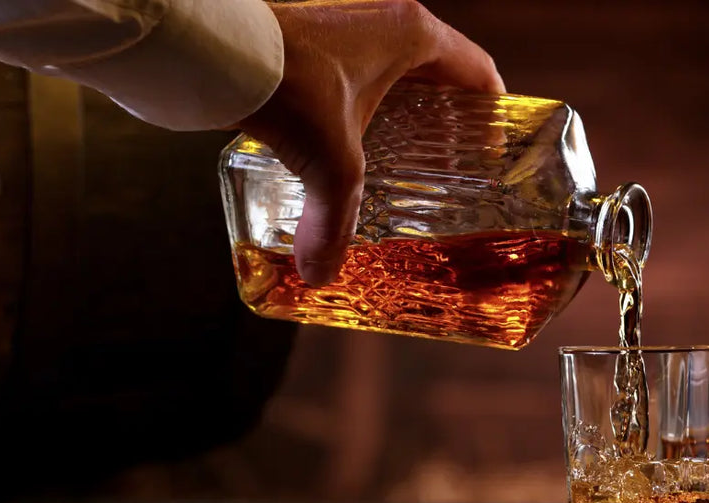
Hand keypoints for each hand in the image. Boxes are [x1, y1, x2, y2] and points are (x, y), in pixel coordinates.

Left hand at [235, 0, 504, 285]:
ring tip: (402, 154)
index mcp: (413, 35)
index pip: (477, 70)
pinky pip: (355, 69)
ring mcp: (347, 24)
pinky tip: (348, 140)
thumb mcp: (328, 162)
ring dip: (403, 107)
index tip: (492, 144)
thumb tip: (322, 271)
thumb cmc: (286, 80)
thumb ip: (333, 223)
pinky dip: (361, 102)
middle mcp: (385, 20)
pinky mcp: (312, 36)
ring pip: (394, 68)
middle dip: (447, 114)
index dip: (492, 110)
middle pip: (438, 70)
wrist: (216, 50)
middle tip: (451, 158)